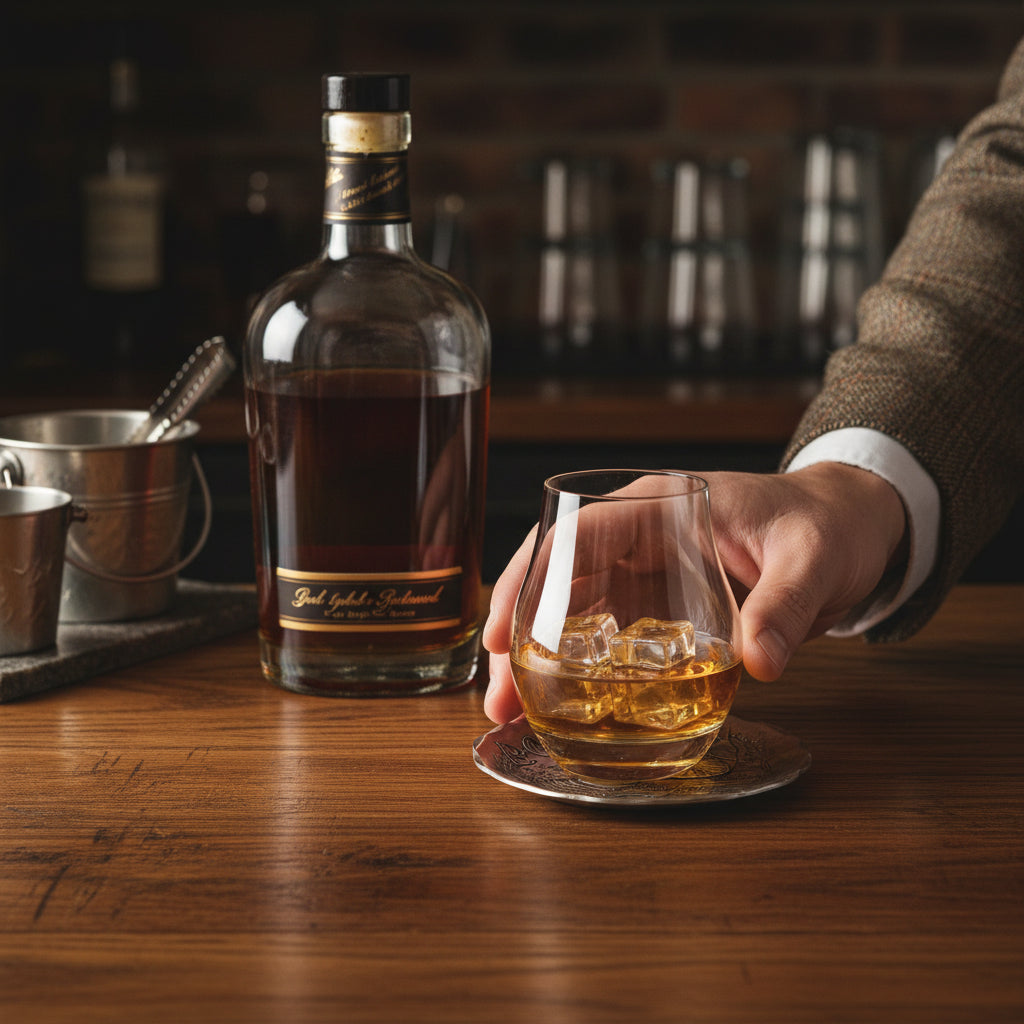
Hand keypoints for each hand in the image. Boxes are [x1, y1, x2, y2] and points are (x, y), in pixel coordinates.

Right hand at [482, 463, 907, 723]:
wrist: (854, 530)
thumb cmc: (828, 524)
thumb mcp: (812, 559)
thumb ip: (786, 605)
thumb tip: (759, 662)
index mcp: (661, 507)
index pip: (577, 535)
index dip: (532, 579)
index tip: (503, 633)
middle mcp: (642, 540)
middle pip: (560, 581)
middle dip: (521, 635)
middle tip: (499, 697)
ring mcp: (649, 575)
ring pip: (575, 614)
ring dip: (542, 661)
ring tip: (513, 714)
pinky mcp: (664, 607)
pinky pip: (611, 638)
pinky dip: (583, 670)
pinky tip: (567, 708)